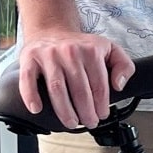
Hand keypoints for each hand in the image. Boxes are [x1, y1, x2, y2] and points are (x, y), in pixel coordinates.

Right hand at [15, 28, 135, 129]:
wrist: (52, 30)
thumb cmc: (80, 46)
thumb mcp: (109, 49)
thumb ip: (124, 66)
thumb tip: (118, 85)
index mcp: (91, 51)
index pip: (99, 85)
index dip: (101, 105)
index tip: (101, 115)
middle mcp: (70, 52)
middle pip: (79, 90)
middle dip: (86, 112)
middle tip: (88, 122)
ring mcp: (49, 55)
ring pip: (57, 89)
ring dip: (65, 111)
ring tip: (71, 122)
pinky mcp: (30, 58)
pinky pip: (28, 79)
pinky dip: (31, 96)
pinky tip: (37, 108)